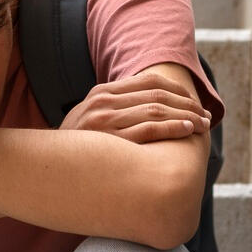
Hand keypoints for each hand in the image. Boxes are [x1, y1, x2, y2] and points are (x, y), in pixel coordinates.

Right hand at [62, 70, 210, 142]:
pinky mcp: (111, 142)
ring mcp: (106, 122)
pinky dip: (172, 127)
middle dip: (187, 104)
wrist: (46, 170)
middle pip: (157, 94)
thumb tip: (145, 107)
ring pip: (157, 110)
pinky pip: (149, 130)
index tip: (193, 101)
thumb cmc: (74, 150)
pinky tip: (187, 130)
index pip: (148, 81)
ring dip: (185, 116)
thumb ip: (112, 109)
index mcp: (101, 93)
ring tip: (202, 124)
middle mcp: (103, 103)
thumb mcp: (88, 120)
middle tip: (205, 116)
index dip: (177, 90)